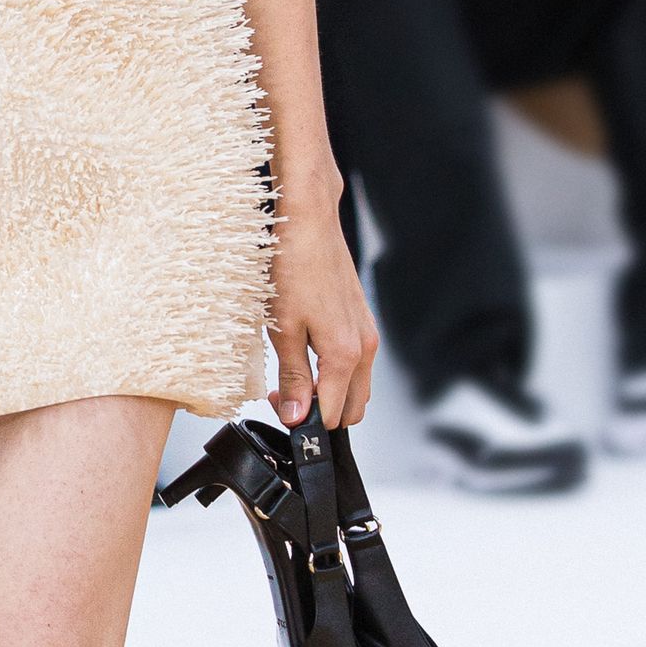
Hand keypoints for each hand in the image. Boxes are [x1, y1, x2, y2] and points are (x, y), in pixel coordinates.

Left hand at [267, 189, 376, 431]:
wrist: (310, 224)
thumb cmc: (294, 266)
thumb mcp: (283, 329)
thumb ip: (293, 377)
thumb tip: (295, 416)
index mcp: (346, 354)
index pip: (332, 415)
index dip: (303, 422)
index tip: (279, 409)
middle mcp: (364, 348)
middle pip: (351, 409)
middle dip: (320, 413)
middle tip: (283, 397)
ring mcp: (367, 334)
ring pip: (356, 388)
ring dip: (328, 394)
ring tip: (292, 377)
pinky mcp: (362, 322)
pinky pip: (355, 365)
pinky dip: (335, 373)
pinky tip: (307, 355)